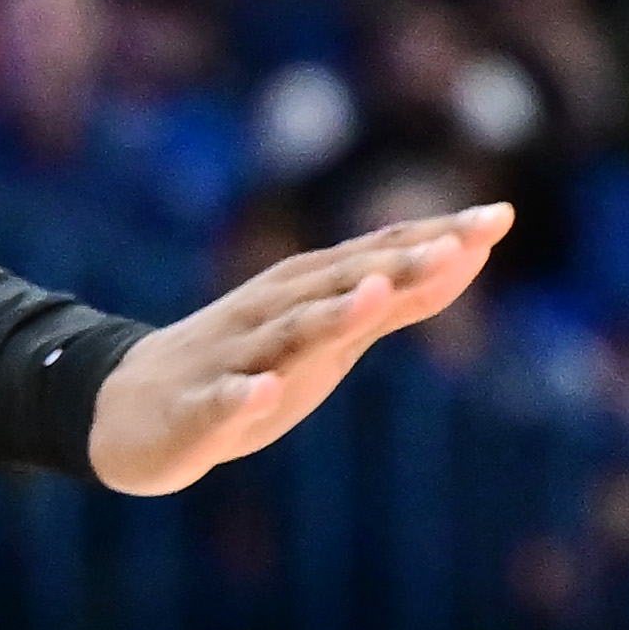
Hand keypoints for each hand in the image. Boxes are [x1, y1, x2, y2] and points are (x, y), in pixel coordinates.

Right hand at [88, 205, 509, 494]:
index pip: (380, 256)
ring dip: (332, 315)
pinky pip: (223, 401)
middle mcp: (274, 313)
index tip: (500, 217)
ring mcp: (235, 358)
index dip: (439, 239)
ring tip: (375, 296)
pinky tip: (266, 391)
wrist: (128, 412)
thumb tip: (465, 262)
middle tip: (463, 242)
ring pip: (289, 334)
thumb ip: (395, 302)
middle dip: (403, 265)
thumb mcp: (330, 334)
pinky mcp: (199, 410)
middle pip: (344, 284)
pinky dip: (245, 394)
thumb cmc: (247, 366)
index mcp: (307, 292)